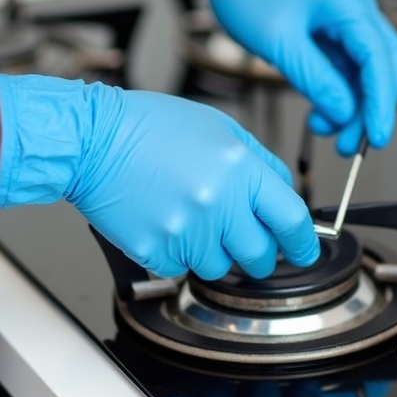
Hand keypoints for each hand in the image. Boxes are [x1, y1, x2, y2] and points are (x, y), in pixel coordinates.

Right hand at [0, 73, 318, 278]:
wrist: (91, 140)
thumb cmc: (151, 127)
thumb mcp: (219, 127)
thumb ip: (259, 160)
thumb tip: (284, 189)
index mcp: (240, 170)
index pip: (291, 220)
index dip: (304, 242)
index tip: (305, 251)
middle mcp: (218, 204)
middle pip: (260, 256)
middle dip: (259, 253)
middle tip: (242, 237)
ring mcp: (186, 231)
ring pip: (220, 268)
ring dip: (215, 253)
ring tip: (192, 219)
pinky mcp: (156, 251)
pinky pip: (182, 269)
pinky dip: (179, 254)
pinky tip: (166, 222)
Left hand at [132, 0, 396, 154]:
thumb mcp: (279, 45)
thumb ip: (317, 81)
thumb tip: (345, 112)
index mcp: (347, 0)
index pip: (378, 57)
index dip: (380, 101)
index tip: (376, 137)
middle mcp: (358, 4)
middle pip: (383, 65)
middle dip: (369, 108)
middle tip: (350, 145)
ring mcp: (350, 15)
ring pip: (369, 70)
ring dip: (354, 105)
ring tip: (328, 132)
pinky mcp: (338, 27)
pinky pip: (350, 66)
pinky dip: (341, 92)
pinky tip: (323, 113)